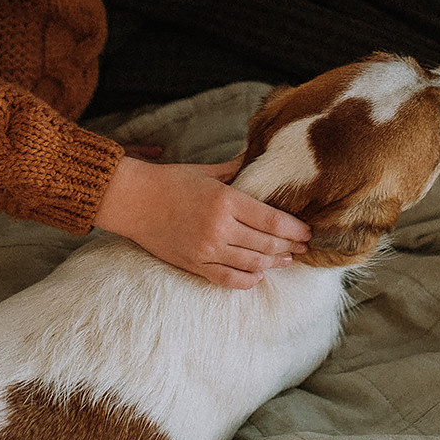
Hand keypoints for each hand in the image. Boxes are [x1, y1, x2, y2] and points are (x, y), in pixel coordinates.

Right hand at [92, 155, 311, 288]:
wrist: (131, 201)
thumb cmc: (169, 181)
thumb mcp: (206, 171)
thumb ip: (236, 169)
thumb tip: (258, 158)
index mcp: (225, 201)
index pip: (272, 221)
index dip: (295, 229)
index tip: (308, 232)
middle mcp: (219, 228)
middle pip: (267, 245)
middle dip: (290, 247)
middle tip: (304, 247)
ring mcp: (206, 250)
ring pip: (252, 264)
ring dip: (274, 264)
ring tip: (286, 259)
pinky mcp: (194, 264)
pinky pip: (228, 280)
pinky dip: (247, 280)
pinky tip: (258, 275)